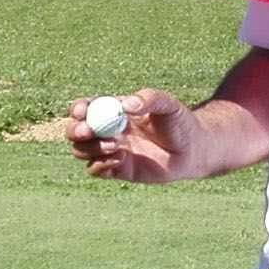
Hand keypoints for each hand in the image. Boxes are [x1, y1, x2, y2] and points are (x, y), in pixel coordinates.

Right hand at [66, 88, 199, 182]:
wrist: (193, 150)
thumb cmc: (180, 122)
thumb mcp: (168, 105)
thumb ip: (149, 99)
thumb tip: (126, 105)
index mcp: (114, 110)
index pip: (86, 107)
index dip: (78, 109)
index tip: (82, 111)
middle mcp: (107, 130)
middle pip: (75, 131)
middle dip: (77, 131)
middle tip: (89, 132)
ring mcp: (111, 150)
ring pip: (81, 151)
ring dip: (90, 149)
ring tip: (115, 146)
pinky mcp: (118, 169)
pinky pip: (96, 170)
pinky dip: (101, 165)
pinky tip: (120, 158)